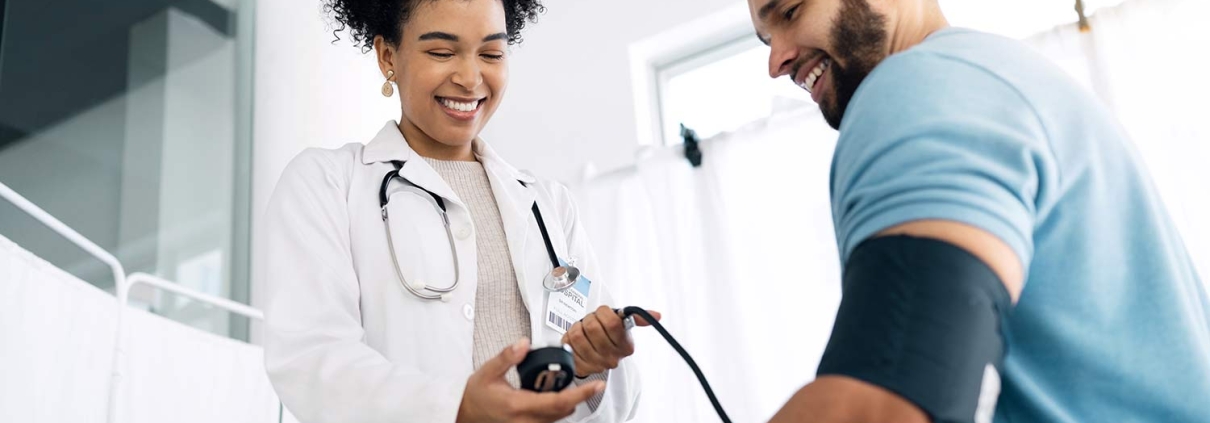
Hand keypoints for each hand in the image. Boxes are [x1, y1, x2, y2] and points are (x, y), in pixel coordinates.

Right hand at [457, 338, 605, 422]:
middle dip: (577, 397)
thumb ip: (507, 356)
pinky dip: (557, 409)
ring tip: (570, 388)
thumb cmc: (474, 396)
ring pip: (558, 418)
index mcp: (518, 405)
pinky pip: (549, 422)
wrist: (463, 415)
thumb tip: (524, 344)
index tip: (596, 385)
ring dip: (567, 404)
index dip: (581, 394)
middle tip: (586, 383)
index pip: (558, 402)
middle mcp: (525, 421)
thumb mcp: (487, 372)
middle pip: (564, 412)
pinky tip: (553, 397)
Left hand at [561, 306, 661, 376]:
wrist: (592, 357)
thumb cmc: (607, 337)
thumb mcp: (622, 325)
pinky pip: (568, 343)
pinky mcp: (578, 366)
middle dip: (589, 319)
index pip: (611, 322)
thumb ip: (636, 317)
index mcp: (626, 347)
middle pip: (593, 326)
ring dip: (578, 328)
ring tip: (584, 331)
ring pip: (578, 334)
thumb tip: (657, 315)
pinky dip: (569, 337)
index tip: (603, 315)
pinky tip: (576, 341)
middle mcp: (612, 358)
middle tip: (592, 323)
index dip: (603, 313)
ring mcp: (595, 364)